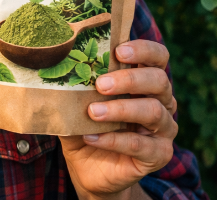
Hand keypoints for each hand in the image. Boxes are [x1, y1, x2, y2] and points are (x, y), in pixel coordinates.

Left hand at [59, 40, 176, 199]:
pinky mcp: (159, 154)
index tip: (119, 50)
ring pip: (154, 111)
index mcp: (145, 81)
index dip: (144, 50)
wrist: (87, 167)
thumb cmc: (85, 125)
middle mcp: (161, 101)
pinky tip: (91, 137)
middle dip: (130, 79)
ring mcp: (164, 129)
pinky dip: (114, 140)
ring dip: (121, 109)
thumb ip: (74, 82)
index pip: (158, 57)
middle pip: (159, 80)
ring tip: (93, 112)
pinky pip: (141, 144)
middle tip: (101, 84)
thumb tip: (52, 60)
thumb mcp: (77, 101)